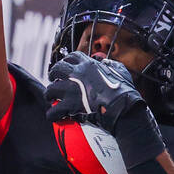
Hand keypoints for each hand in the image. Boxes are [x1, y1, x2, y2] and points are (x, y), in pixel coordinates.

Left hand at [45, 52, 163, 167]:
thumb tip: (106, 62)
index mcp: (89, 64)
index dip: (66, 62)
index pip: (71, 57)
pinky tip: (54, 116)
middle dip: (53, 74)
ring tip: (51, 98)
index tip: (65, 67)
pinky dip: (52, 114)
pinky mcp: (70, 105)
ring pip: (51, 88)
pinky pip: (54, 110)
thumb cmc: (124, 90)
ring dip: (50, 94)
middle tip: (55, 80)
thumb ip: (111, 64)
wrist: (122, 106)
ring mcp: (72, 89)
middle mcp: (77, 73)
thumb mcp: (120, 71)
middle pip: (57, 69)